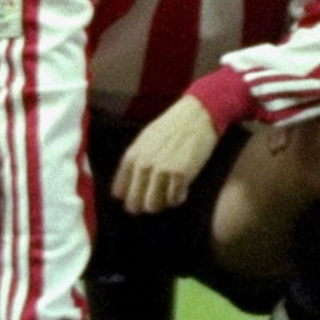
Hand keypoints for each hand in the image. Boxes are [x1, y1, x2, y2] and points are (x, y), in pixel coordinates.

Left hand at [111, 95, 219, 214]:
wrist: (198, 114)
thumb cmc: (172, 126)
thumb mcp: (145, 140)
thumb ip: (135, 161)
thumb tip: (126, 188)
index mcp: (132, 156)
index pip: (120, 191)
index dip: (130, 196)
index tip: (141, 195)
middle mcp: (144, 165)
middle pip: (134, 204)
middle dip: (144, 205)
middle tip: (156, 200)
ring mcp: (162, 170)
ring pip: (153, 206)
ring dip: (162, 204)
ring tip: (170, 195)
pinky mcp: (181, 173)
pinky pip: (175, 199)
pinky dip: (178, 198)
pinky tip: (183, 189)